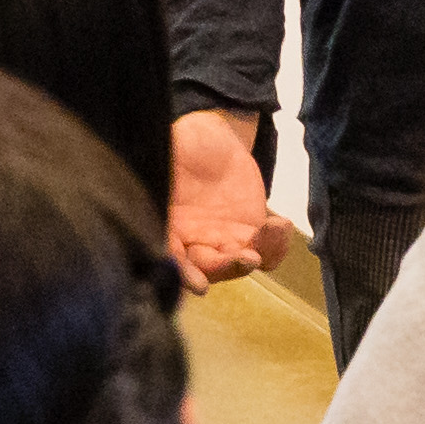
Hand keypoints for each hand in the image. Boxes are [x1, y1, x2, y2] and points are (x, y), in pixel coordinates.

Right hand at [163, 109, 299, 294]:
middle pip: (206, 267)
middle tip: (245, 258)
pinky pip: (265, 250)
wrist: (211, 139)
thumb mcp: (164, 153)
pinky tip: (281, 225)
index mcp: (164, 226)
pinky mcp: (249, 232)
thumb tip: (143, 173)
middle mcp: (190, 242)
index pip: (170, 258)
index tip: (198, 284)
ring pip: (237, 263)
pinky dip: (275, 245)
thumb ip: (159, 170)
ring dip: (253, 258)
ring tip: (268, 237)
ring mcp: (221, 240)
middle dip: (225, 267)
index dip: (182, 273)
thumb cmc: (179, 145)